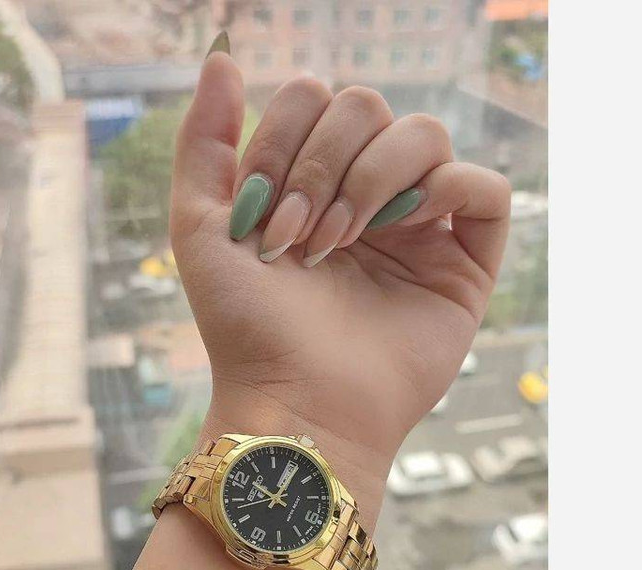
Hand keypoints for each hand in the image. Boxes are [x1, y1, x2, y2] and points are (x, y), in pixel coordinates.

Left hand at [170, 52, 509, 528]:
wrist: (295, 400)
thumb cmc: (245, 324)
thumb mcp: (199, 225)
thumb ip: (204, 139)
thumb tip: (221, 55)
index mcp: (308, 182)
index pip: (314, 99)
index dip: (284, 139)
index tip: (260, 215)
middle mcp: (363, 195)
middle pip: (367, 106)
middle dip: (323, 163)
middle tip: (300, 237)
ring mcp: (415, 226)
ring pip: (421, 135)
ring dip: (371, 180)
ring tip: (342, 244)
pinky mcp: (462, 261)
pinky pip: (482, 187)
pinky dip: (447, 190)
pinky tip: (407, 228)